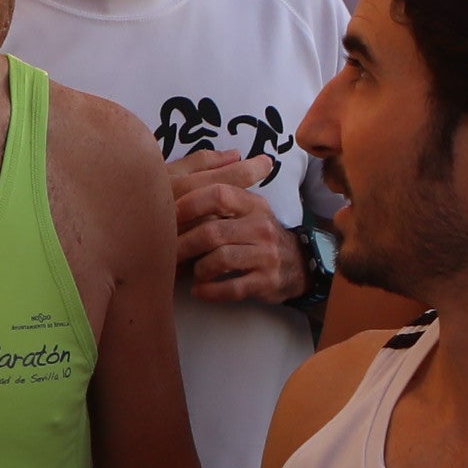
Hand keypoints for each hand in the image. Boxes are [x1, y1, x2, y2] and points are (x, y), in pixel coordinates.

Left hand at [169, 154, 305, 304]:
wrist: (300, 264)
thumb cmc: (258, 234)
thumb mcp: (248, 207)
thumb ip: (221, 190)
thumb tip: (184, 175)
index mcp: (252, 204)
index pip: (219, 194)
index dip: (190, 204)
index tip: (168, 216)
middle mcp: (261, 226)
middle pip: (213, 231)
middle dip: (185, 244)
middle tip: (168, 253)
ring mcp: (266, 255)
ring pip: (222, 259)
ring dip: (199, 268)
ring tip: (192, 272)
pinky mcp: (267, 281)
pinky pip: (233, 288)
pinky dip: (211, 291)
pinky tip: (199, 290)